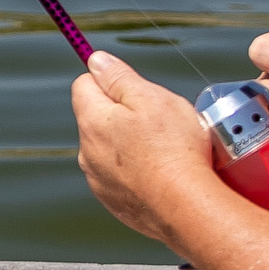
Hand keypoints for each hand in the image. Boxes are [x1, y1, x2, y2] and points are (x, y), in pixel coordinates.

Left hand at [70, 50, 218, 242]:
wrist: (185, 208)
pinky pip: (121, 178)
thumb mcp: (151, 98)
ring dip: (131, 145)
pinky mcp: (114, 203)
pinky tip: (162, 175)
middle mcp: (87, 152)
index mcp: (92, 121)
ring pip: (110, 150)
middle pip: (98, 118)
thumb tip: (96, 60)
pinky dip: (138, 173)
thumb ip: (119, 77)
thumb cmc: (174, 150)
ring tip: (165, 151)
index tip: (131, 84)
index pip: (84, 85)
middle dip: (123, 114)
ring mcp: (98, 180)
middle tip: (159, 121)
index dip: (108, 79)